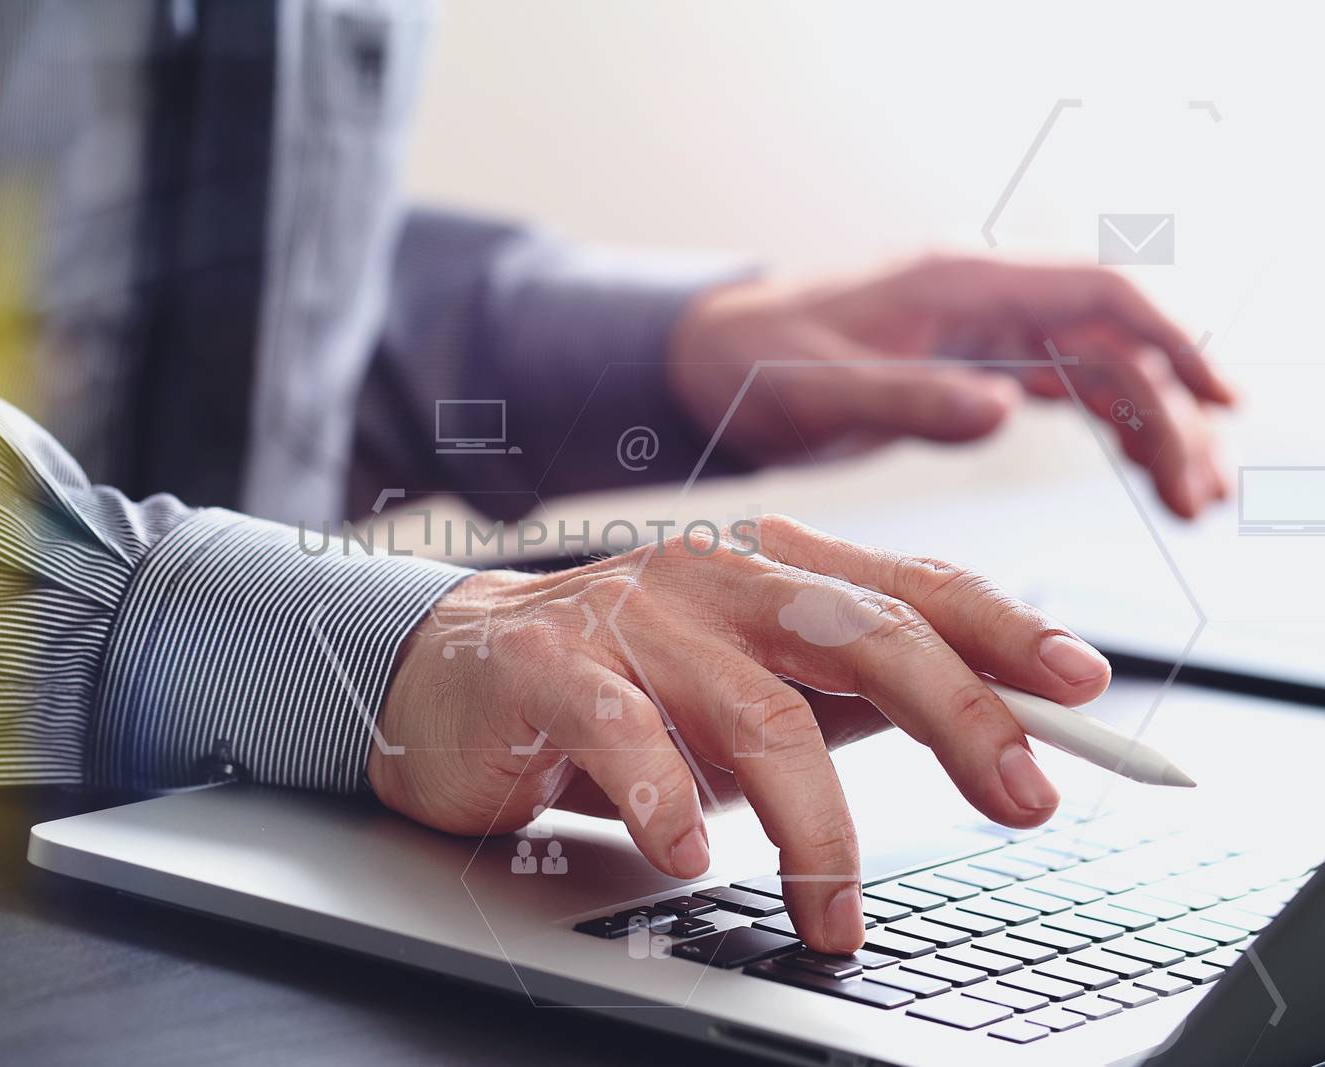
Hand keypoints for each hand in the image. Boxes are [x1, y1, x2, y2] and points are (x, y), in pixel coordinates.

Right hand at [369, 518, 1110, 953]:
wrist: (454, 672)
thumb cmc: (625, 682)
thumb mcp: (753, 680)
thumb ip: (851, 693)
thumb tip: (991, 725)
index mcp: (769, 571)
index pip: (908, 588)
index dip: (1004, 632)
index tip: (1083, 689)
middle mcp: (710, 577)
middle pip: (858, 632)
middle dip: (957, 716)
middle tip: (1021, 797)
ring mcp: (628, 616)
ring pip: (757, 714)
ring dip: (818, 829)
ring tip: (836, 911)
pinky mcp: (549, 666)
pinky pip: (624, 736)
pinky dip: (669, 803)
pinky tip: (693, 856)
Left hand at [667, 257, 1236, 517]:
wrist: (704, 365)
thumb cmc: (750, 365)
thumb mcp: (818, 390)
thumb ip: (907, 400)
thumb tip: (1004, 411)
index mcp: (958, 285)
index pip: (1092, 293)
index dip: (1166, 339)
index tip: (1216, 400)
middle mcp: (981, 303)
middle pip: (1110, 342)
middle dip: (1167, 411)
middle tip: (1199, 494)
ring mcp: (980, 336)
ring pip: (1096, 370)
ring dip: (1150, 427)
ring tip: (1190, 501)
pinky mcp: (968, 371)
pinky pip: (1064, 390)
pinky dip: (1109, 429)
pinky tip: (1143, 469)